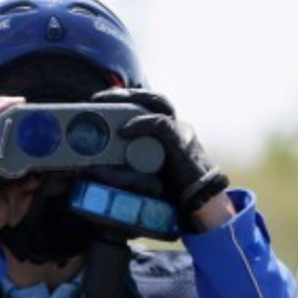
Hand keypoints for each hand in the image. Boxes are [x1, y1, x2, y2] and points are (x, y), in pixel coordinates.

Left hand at [90, 89, 230, 224]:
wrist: (200, 203)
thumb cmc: (173, 191)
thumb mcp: (146, 174)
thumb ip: (127, 167)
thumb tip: (97, 170)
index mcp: (168, 132)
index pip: (148, 106)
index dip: (126, 99)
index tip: (99, 101)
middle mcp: (176, 126)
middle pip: (151, 98)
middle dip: (124, 94)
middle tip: (97, 98)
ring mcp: (180, 132)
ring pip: (157, 103)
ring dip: (130, 100)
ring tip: (107, 103)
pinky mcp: (181, 142)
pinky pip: (160, 124)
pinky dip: (141, 124)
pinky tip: (123, 130)